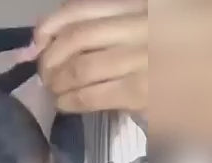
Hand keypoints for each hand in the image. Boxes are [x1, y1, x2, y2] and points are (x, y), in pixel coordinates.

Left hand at [35, 0, 146, 115]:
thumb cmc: (174, 62)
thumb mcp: (149, 31)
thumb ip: (112, 28)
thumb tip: (53, 39)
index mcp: (141, 5)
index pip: (81, 8)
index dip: (50, 25)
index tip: (38, 42)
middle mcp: (141, 24)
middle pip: (76, 37)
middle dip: (50, 58)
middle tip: (45, 75)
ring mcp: (143, 58)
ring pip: (80, 67)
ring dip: (58, 81)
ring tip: (55, 91)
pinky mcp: (140, 92)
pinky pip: (90, 95)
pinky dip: (70, 100)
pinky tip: (64, 104)